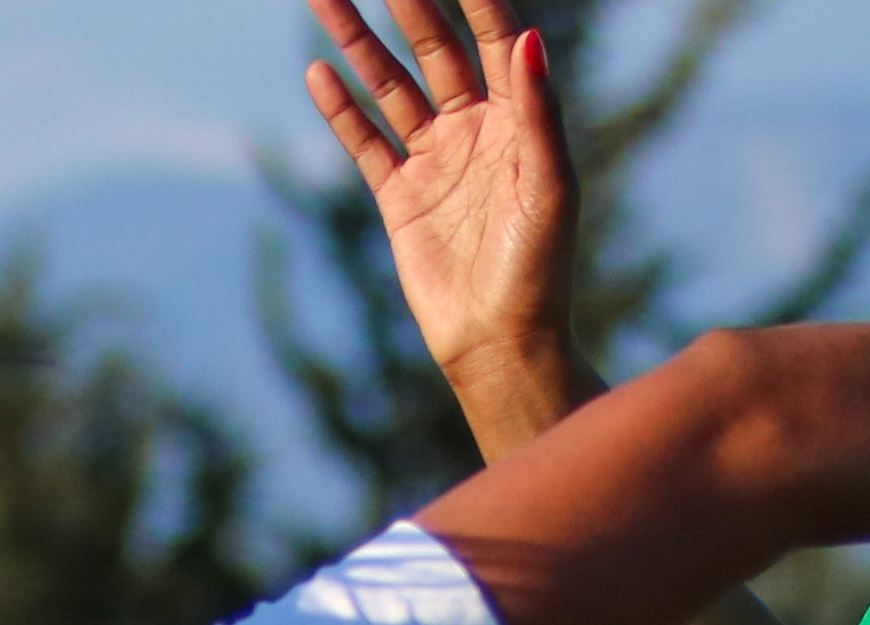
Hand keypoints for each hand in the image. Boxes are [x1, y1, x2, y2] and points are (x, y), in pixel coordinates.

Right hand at [304, 0, 580, 407]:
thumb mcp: (550, 187)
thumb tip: (530, 39)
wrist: (499, 345)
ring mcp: (435, 160)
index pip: (493, 38)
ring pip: (391, 86)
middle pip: (433, 49)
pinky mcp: (401, 197)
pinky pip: (366, 141)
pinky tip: (319, 71)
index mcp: (518, 120)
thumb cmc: (540, 270)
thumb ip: (537, 112)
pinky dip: (342, 108)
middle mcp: (475, 130)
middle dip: (405, 3)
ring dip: (358, 42)